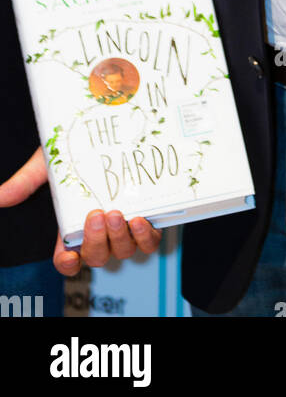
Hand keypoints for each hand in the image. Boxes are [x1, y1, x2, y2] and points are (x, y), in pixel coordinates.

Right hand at [0, 145, 160, 274]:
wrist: (108, 132)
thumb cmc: (76, 153)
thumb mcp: (49, 164)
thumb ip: (26, 182)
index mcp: (72, 227)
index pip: (67, 260)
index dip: (68, 264)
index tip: (69, 255)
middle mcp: (98, 233)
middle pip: (97, 257)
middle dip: (96, 242)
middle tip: (96, 215)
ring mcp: (123, 229)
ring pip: (123, 252)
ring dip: (121, 239)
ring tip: (120, 215)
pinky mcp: (147, 220)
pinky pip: (148, 242)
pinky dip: (145, 237)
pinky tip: (141, 219)